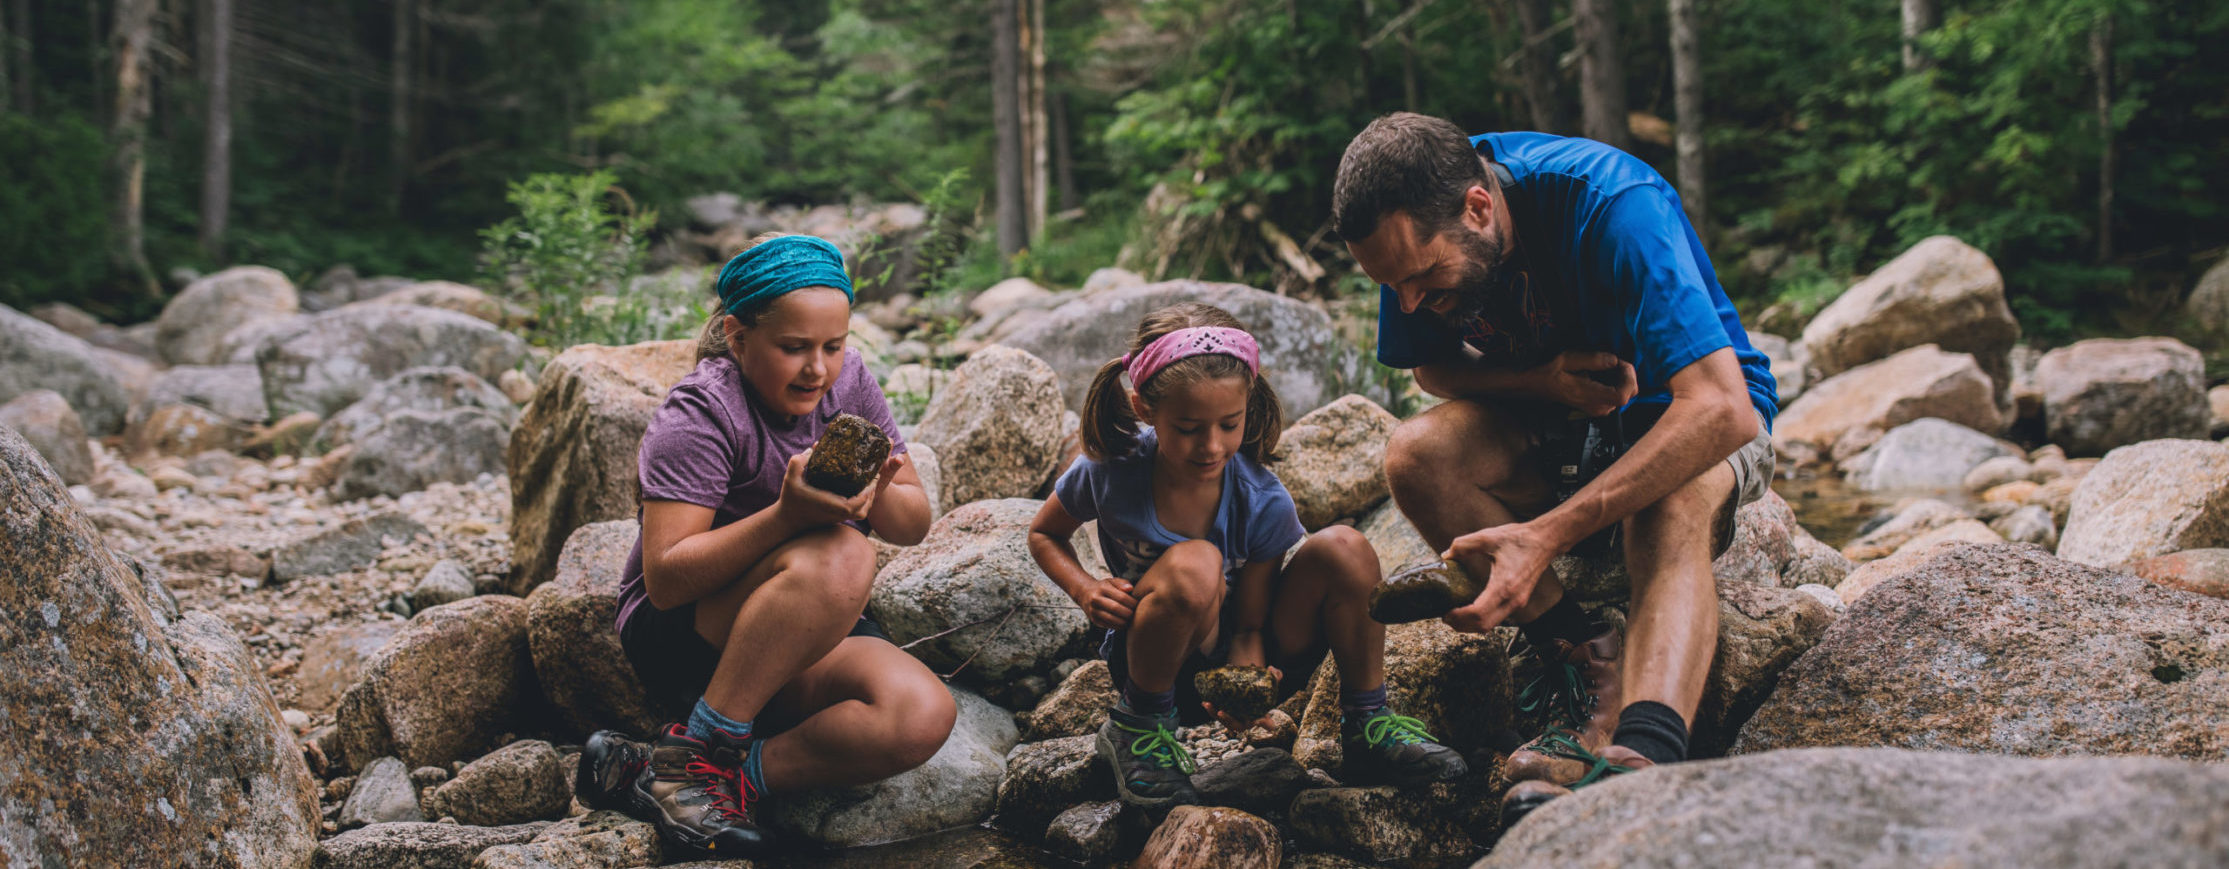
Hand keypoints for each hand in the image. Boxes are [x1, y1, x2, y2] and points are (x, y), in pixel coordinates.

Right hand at [774, 450, 882, 528]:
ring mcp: (837, 518)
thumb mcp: (790, 478)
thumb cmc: (790, 499)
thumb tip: (812, 449)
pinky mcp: (836, 519)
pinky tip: (858, 490)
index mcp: (831, 505)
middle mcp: (837, 513)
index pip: (856, 504)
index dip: (867, 493)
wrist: (787, 521)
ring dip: (867, 501)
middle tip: (873, 478)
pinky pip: (854, 514)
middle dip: (871, 495)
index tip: (871, 479)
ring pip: (861, 514)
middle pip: (863, 510)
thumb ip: (798, 462)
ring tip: (868, 484)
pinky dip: (861, 504)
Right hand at [1073, 577, 1137, 629]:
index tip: (1138, 604)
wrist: (1084, 593)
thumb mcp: (1111, 581)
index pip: (1121, 597)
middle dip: (1129, 612)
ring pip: (1112, 619)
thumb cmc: (1103, 587)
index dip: (1132, 602)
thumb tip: (1130, 589)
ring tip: (1130, 618)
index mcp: (1102, 588)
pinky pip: (1109, 626)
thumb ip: (1122, 583)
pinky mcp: (1094, 621)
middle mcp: (1096, 600)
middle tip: (1135, 613)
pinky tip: (1124, 622)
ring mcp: (1094, 611)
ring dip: (1125, 621)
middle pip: (1116, 609)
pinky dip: (1119, 626)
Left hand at [1202, 665, 1282, 732]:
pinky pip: (1217, 715)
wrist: (1251, 694)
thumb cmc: (1261, 692)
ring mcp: (1236, 720)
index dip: (1264, 723)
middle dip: (1228, 720)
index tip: (1260, 720)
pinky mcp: (1226, 715)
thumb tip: (1271, 668)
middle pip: (1238, 726)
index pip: (1266, 724)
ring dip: (1214, 714)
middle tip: (1221, 712)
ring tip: (1207, 704)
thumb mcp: (1269, 684)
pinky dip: (1211, 709)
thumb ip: (1274, 676)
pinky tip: (1204, 701)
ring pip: (1225, 721)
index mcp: (1261, 718)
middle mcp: (1248, 722)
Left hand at [1440, 522, 1561, 633]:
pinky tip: (1470, 610)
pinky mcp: (1519, 601)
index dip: (1459, 617)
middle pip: (1483, 626)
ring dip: (1471, 625)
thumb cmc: (1518, 539)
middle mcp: (1513, 599)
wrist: (1545, 541)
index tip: (1445, 612)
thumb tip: (1446, 556)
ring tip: (1454, 615)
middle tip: (1446, 616)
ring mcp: (1518, 602)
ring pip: (1490, 625)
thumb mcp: (1487, 537)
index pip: (1478, 613)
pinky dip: (1481, 620)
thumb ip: (1463, 545)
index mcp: (1504, 585)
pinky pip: (1497, 618)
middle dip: (1462, 625)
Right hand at [1526, 351, 1636, 416]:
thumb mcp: (1567, 359)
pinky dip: (1617, 381)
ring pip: (1626, 393)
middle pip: (1629, 393)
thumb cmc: (1550, 373)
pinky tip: (1604, 372)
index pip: (1622, 396)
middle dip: (1626, 374)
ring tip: (1606, 365)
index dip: (1628, 378)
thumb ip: (1592, 360)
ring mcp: (1600, 409)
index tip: (1620, 363)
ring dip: (1621, 376)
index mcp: (1589, 396)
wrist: (1538, 386)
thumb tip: (1613, 360)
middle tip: (1613, 360)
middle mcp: (1597, 407)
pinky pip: (1618, 394)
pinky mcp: (1600, 406)